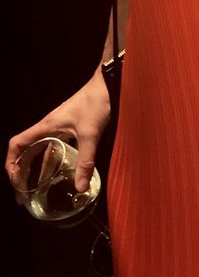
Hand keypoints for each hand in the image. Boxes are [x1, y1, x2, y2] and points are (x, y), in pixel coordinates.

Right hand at [6, 69, 110, 195]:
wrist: (108, 83)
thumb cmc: (96, 103)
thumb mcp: (90, 134)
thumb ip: (86, 161)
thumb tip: (80, 188)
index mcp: (47, 126)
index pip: (17, 143)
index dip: (11, 161)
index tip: (15, 179)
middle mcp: (49, 127)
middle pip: (26, 150)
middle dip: (21, 171)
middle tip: (23, 193)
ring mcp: (59, 126)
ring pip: (41, 150)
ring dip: (36, 168)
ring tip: (36, 188)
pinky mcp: (70, 126)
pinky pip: (54, 146)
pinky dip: (52, 160)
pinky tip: (57, 172)